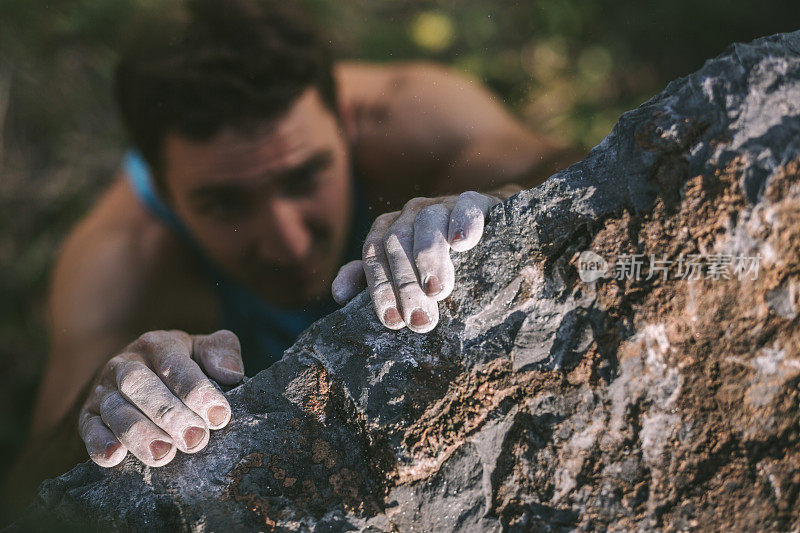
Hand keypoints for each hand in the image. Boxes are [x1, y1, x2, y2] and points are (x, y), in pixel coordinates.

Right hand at [78, 330, 243, 467]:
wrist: (135, 373)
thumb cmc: (181, 363)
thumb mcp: (203, 349)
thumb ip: (221, 351)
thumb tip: (231, 373)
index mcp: (158, 344)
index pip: (176, 364)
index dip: (197, 390)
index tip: (219, 415)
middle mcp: (126, 364)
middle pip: (141, 386)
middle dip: (169, 414)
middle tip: (195, 438)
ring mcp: (104, 391)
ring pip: (115, 410)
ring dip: (139, 433)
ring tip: (164, 453)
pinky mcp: (88, 416)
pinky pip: (89, 429)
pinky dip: (100, 443)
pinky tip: (116, 456)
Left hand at [332, 190, 502, 332]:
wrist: (489, 230)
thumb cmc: (441, 261)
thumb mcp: (405, 273)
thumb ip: (372, 279)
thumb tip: (339, 294)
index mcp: (389, 230)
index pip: (373, 253)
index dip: (379, 287)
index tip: (391, 320)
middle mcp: (411, 214)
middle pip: (397, 242)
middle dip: (405, 283)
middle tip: (419, 319)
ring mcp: (442, 204)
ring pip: (428, 223)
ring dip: (429, 257)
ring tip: (436, 291)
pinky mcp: (475, 201)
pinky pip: (467, 205)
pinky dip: (463, 222)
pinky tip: (462, 244)